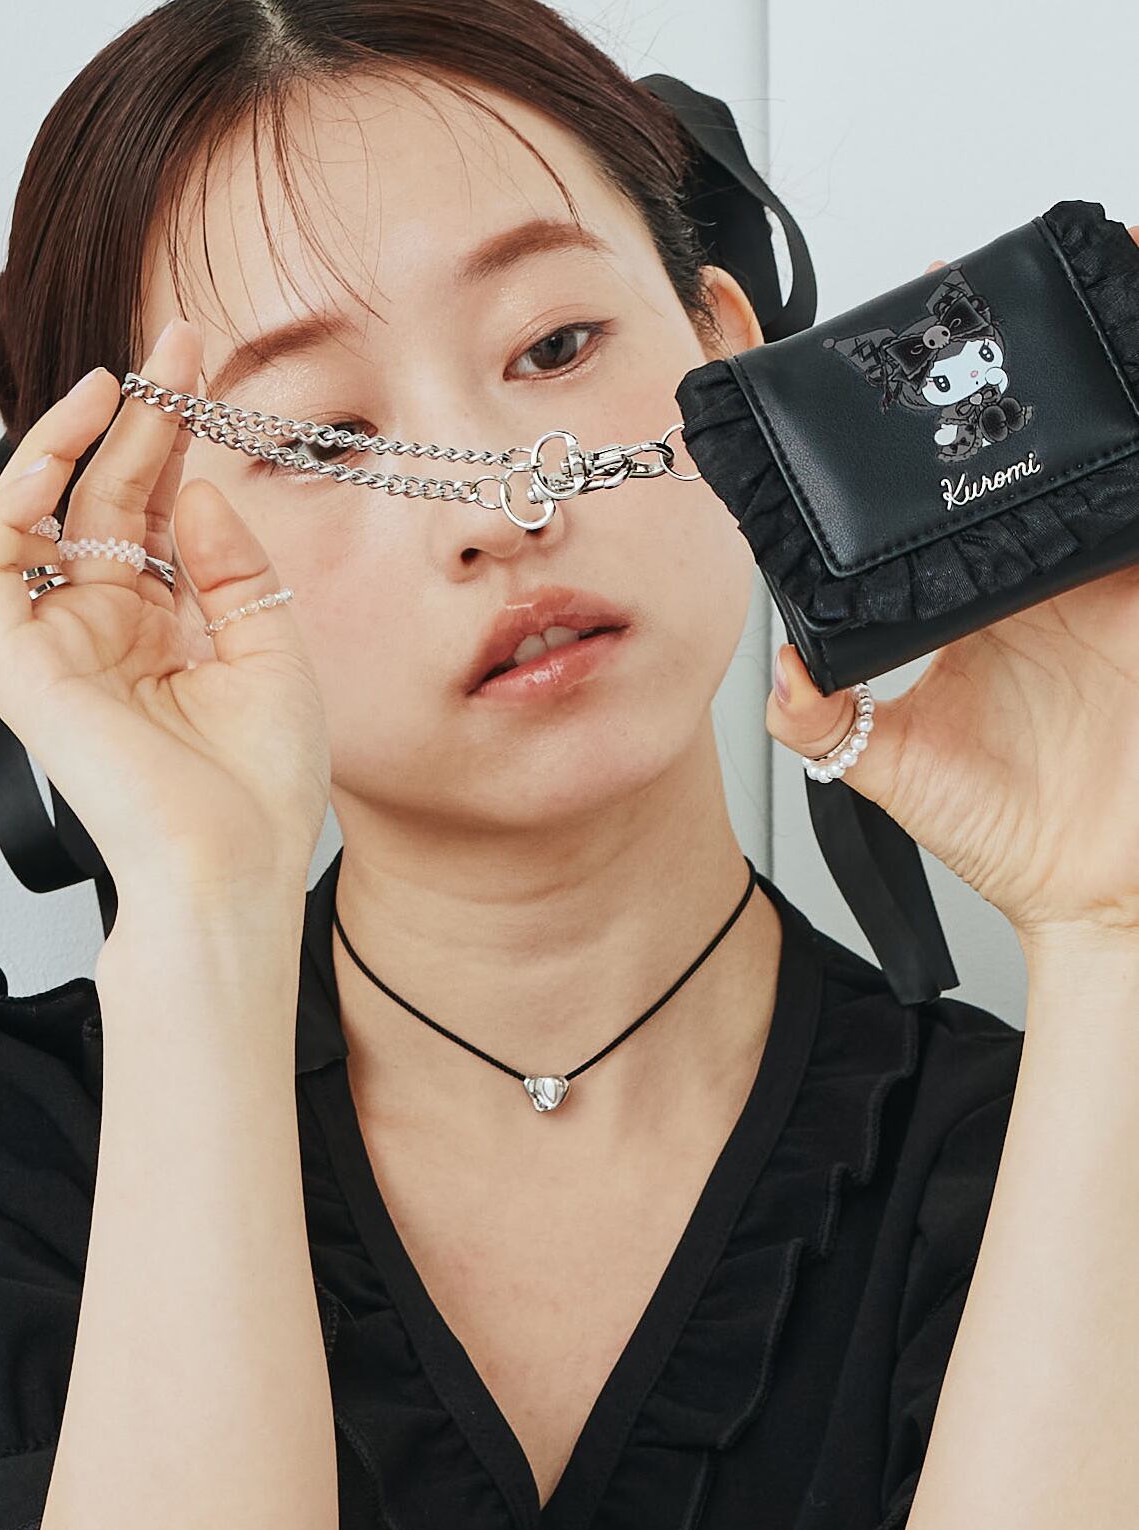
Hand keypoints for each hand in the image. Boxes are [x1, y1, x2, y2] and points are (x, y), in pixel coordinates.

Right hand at [0, 318, 331, 913]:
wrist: (232, 867)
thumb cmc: (260, 788)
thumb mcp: (272, 649)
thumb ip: (234, 567)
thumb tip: (198, 490)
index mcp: (168, 634)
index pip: (159, 515)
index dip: (176, 441)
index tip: (204, 371)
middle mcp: (110, 632)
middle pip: (109, 502)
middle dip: (141, 421)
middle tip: (176, 345)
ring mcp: (64, 647)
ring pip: (48, 518)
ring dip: (74, 442)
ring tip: (121, 382)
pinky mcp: (24, 667)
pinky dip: (18, 494)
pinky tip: (68, 442)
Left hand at [765, 233, 1138, 949]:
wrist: (1096, 894)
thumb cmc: (1009, 834)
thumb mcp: (894, 770)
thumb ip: (828, 724)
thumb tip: (777, 674)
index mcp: (976, 599)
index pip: (940, 492)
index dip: (917, 425)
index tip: (886, 351)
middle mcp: (1046, 576)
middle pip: (1029, 445)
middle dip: (1009, 363)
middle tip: (979, 285)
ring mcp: (1112, 578)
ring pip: (1107, 452)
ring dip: (1099, 377)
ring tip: (1092, 290)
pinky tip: (1134, 379)